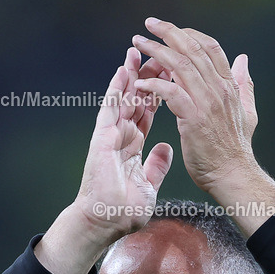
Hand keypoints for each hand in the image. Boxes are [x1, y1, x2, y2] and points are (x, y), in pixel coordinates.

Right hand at [36, 46, 173, 273]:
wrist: (107, 222)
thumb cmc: (124, 210)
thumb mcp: (149, 185)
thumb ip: (157, 165)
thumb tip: (167, 149)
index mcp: (133, 146)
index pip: (149, 112)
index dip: (160, 92)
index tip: (171, 73)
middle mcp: (122, 136)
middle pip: (138, 98)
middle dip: (149, 75)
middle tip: (159, 53)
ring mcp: (111, 135)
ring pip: (124, 97)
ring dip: (133, 74)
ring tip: (140, 51)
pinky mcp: (103, 138)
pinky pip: (111, 108)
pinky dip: (118, 88)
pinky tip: (124, 69)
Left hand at [132, 18, 258, 196]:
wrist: (234, 176)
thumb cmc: (236, 150)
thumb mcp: (247, 111)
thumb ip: (244, 84)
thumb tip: (244, 59)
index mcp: (228, 86)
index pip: (209, 47)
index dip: (189, 34)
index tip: (171, 30)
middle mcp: (218, 90)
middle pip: (192, 49)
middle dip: (168, 32)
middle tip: (148, 24)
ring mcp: (206, 104)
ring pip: (180, 66)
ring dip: (156, 51)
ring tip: (138, 44)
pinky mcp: (194, 120)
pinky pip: (172, 93)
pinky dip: (155, 84)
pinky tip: (141, 83)